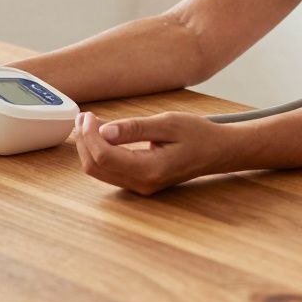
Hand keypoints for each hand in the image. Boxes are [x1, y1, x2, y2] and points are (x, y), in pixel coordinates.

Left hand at [74, 111, 235, 194]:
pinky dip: (99, 152)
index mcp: (150, 169)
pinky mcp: (139, 182)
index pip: (105, 156)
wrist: (217, 152)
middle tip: (84, 116)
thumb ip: (134, 128)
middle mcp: (142, 184)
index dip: (90, 135)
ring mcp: (140, 186)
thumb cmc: (198, 135)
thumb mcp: (168, 123)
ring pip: (99, 171)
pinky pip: (109, 171)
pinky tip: (102, 134)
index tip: (88, 115)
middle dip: (84, 141)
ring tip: (90, 123)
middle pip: (96, 167)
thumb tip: (104, 130)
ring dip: (89, 147)